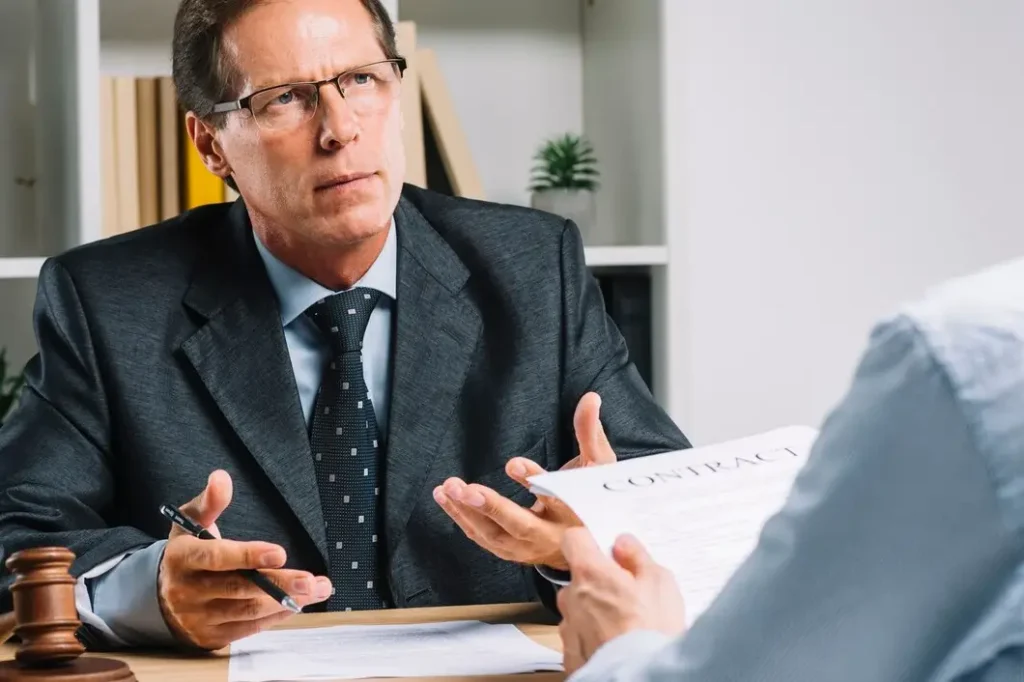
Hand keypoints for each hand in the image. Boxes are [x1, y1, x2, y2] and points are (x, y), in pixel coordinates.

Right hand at [157, 470, 332, 649]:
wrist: (159, 597)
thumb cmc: (187, 552)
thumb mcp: (190, 523)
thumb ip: (209, 501)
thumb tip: (221, 477)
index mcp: (182, 558)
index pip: (216, 557)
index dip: (248, 556)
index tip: (280, 553)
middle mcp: (188, 591)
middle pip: (238, 588)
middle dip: (279, 584)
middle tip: (311, 580)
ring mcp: (199, 618)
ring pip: (248, 611)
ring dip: (286, 601)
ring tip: (317, 589)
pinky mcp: (211, 637)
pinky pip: (249, 628)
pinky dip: (276, 616)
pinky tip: (298, 603)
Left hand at [432, 392, 614, 570]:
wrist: (590, 543)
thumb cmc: (591, 496)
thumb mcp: (598, 465)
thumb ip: (589, 432)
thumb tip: (590, 398)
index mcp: (575, 513)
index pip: (556, 498)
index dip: (534, 481)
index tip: (513, 464)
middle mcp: (550, 535)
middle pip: (519, 525)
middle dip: (491, 507)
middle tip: (464, 488)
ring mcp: (528, 548)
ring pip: (494, 535)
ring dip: (467, 513)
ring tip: (448, 488)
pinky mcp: (511, 551)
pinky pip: (483, 537)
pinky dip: (463, 519)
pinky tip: (446, 499)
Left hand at [557, 528, 685, 674]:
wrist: (641, 678)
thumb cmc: (651, 633)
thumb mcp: (659, 582)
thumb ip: (637, 557)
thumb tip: (624, 544)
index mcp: (590, 573)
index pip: (574, 539)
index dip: (589, 541)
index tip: (603, 548)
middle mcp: (571, 597)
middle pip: (578, 578)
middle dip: (598, 583)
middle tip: (627, 595)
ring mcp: (568, 628)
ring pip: (579, 609)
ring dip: (595, 612)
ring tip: (625, 626)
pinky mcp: (570, 655)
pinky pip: (579, 637)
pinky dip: (593, 638)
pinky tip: (615, 644)